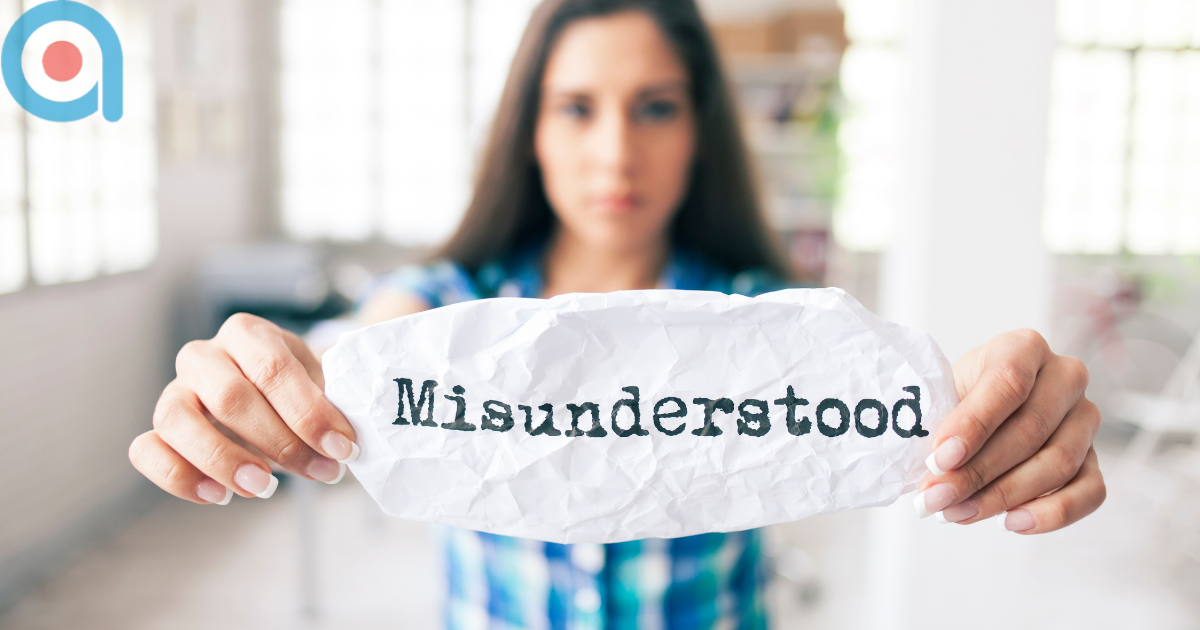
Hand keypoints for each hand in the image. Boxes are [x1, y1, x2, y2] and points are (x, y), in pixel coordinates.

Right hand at [129, 314, 358, 503]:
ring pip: (176, 420)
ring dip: (223, 460)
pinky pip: (146, 450)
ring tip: (265, 488)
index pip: (272, 369)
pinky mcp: (158, 428)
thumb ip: (331, 403)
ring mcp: (174, 390)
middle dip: (280, 441)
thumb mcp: (323, 382)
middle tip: (320, 471)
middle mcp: (203, 355)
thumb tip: (342, 442)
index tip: (342, 447)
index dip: (308, 412)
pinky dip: (178, 477)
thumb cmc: (300, 388)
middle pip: (229, 396)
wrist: (277, 393)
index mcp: (247, 334)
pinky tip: (219, 496)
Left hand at [913, 329, 1104, 532]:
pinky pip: (1090, 491)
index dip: (973, 424)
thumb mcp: (942, 395)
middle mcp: (1065, 376)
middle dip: (977, 472)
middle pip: (1030, 430)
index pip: (1007, 382)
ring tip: (958, 513)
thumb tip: (935, 470)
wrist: (981, 414)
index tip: (939, 459)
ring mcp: (1086, 418)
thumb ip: (939, 421)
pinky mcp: (1096, 457)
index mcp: (1024, 347)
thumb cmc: (958, 399)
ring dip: (1004, 497)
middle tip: (937, 498)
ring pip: (1058, 464)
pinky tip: (1011, 523)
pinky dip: (1052, 513)